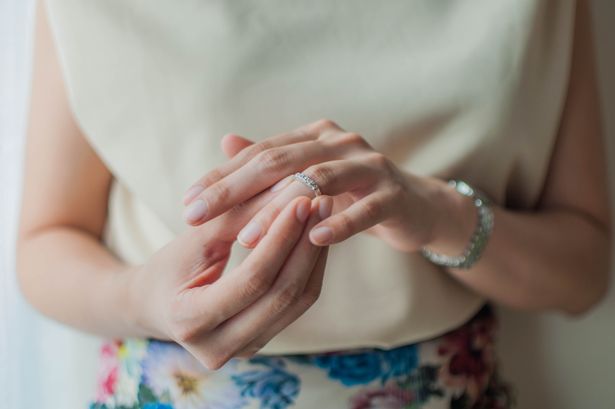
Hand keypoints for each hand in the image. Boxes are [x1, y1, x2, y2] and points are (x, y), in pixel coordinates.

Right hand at [129, 184, 331, 368]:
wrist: (155, 304)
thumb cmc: (168, 267)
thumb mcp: (193, 239)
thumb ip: (235, 216)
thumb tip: (286, 187)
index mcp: (190, 322)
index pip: (252, 280)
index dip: (281, 238)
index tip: (301, 200)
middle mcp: (218, 348)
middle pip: (281, 295)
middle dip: (305, 245)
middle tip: (321, 202)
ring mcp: (243, 350)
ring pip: (296, 302)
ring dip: (314, 255)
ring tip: (323, 214)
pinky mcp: (261, 341)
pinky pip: (296, 305)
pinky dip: (309, 269)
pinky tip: (315, 237)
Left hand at [182, 118, 466, 252]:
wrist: (416, 206)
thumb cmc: (354, 194)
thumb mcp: (311, 176)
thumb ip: (273, 161)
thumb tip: (226, 140)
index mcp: (314, 136)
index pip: (259, 153)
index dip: (221, 177)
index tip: (188, 203)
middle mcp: (339, 142)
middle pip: (279, 161)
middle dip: (234, 189)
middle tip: (198, 215)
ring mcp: (368, 165)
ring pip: (317, 182)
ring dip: (279, 211)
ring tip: (245, 238)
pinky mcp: (393, 194)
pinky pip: (364, 208)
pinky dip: (339, 223)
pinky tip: (313, 240)